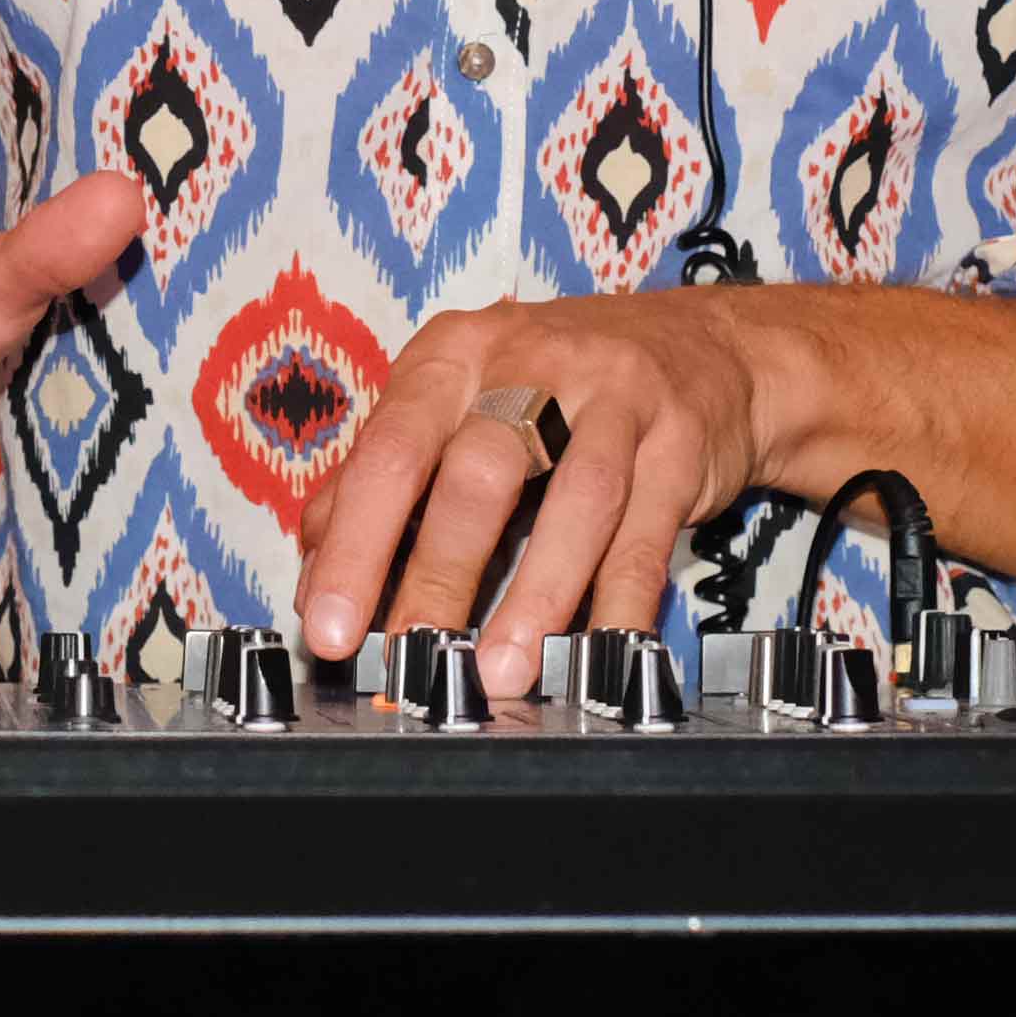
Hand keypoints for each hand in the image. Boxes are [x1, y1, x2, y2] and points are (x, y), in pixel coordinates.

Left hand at [299, 290, 776, 701]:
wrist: (699, 347)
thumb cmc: (552, 386)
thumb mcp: (457, 403)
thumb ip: (383, 476)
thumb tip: (316, 566)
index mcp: (453, 356)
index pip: (389, 450)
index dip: (355, 544)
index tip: (330, 625)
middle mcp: (531, 362)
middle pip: (478, 472)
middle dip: (439, 573)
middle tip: (412, 653)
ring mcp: (616, 396)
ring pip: (578, 500)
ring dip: (536, 595)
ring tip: (502, 669)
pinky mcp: (679, 440)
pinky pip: (649, 531)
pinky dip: (623, 599)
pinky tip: (601, 649)